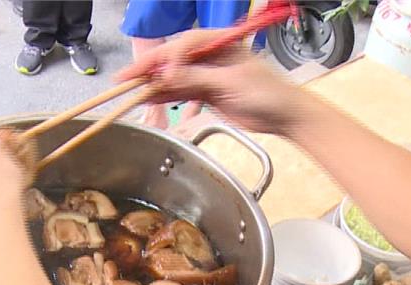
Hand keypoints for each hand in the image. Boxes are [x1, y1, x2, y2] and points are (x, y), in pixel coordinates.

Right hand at [116, 29, 309, 136]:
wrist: (285, 116)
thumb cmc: (268, 93)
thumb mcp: (231, 83)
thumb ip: (198, 79)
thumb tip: (169, 76)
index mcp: (220, 42)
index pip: (185, 43)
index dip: (167, 58)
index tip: (157, 73)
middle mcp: (210, 55)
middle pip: (174, 59)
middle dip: (150, 68)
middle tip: (125, 78)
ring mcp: (207, 74)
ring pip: (174, 76)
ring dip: (153, 84)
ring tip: (129, 90)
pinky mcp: (207, 93)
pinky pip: (180, 92)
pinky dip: (164, 96)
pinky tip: (146, 98)